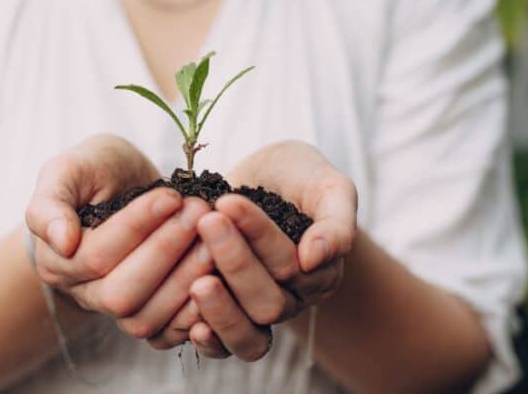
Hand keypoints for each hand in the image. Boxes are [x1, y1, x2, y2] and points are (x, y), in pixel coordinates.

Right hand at [25, 134, 213, 339]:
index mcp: (57, 260)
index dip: (136, 227)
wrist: (124, 186)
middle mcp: (83, 293)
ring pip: (144, 318)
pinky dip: (195, 311)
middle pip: (121, 294)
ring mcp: (116, 312)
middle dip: (165, 253)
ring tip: (214, 237)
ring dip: (184, 278)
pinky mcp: (150, 318)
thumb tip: (61, 242)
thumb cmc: (96, 172)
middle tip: (199, 213)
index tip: (171, 196)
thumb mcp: (70, 168)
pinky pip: (168, 332)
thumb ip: (50, 201)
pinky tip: (220, 276)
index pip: (96, 255)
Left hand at [185, 140, 357, 359]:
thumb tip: (314, 258)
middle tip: (207, 222)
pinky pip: (223, 349)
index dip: (258, 235)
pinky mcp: (229, 317)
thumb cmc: (301, 178)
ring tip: (197, 282)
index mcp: (320, 272)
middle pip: (269, 303)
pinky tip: (191, 326)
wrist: (269, 181)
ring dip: (221, 310)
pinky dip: (209, 342)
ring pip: (248, 334)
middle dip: (236, 263)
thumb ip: (337, 221)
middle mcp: (293, 298)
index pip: (290, 264)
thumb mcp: (329, 186)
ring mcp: (258, 312)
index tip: (228, 201)